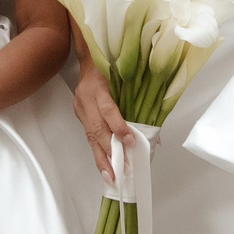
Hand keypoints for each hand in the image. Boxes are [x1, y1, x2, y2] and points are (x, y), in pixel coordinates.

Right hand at [72, 67, 129, 183]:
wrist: (89, 56)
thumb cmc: (113, 65)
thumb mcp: (126, 77)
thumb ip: (138, 102)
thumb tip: (154, 132)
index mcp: (99, 86)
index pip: (109, 110)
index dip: (119, 127)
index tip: (131, 142)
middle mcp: (87, 98)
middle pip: (97, 128)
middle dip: (110, 151)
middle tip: (123, 169)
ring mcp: (81, 107)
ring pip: (91, 136)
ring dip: (102, 158)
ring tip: (110, 176)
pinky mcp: (79, 114)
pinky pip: (89, 136)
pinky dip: (98, 152)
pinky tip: (104, 166)